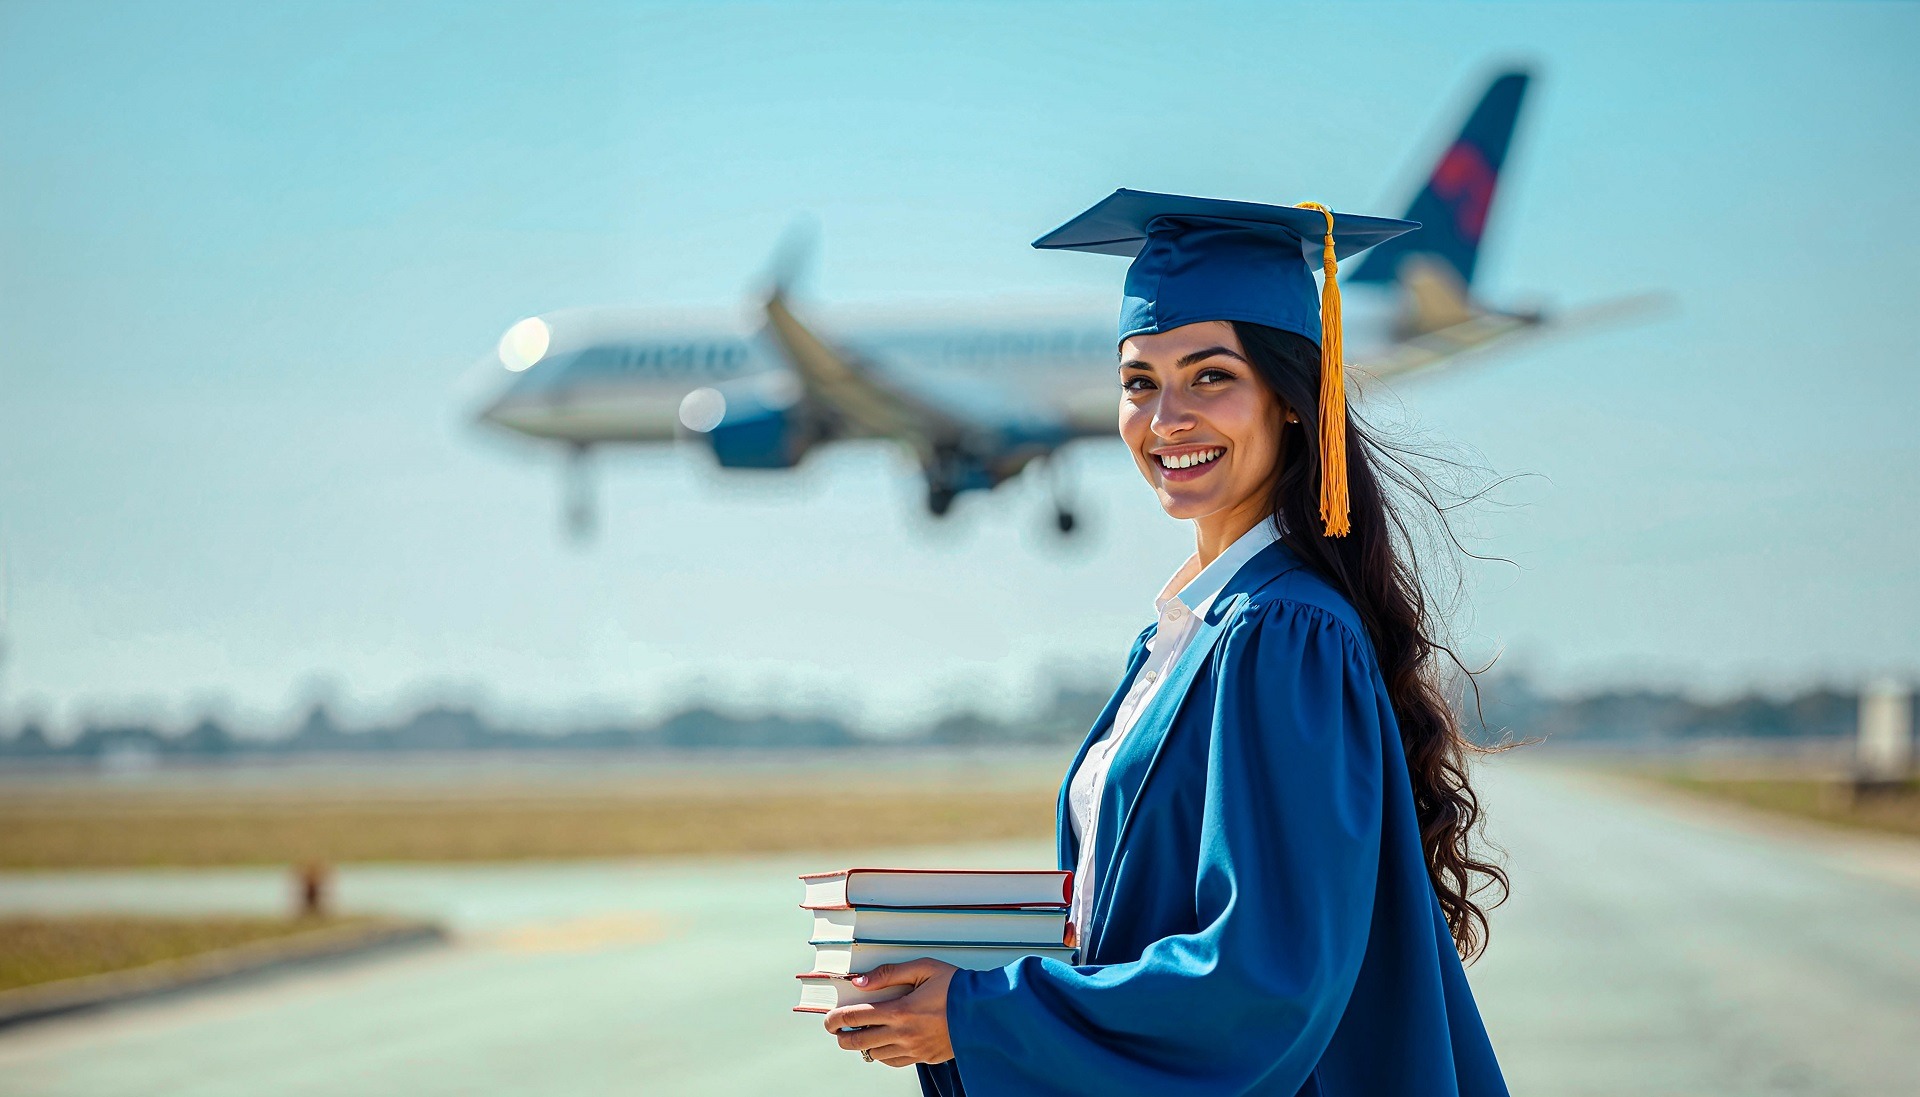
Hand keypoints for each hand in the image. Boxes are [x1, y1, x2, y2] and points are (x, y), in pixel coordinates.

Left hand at [822, 959, 957, 1067]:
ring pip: (875, 1055)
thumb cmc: (955, 986)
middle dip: (842, 1037)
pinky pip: (894, 1062)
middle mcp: (904, 1034)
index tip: (828, 1019)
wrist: (985, 1012)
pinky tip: (884, 1044)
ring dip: (863, 1045)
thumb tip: (860, 981)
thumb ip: (889, 973)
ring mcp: (914, 1050)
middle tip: (838, 1030)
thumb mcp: (923, 968)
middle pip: (859, 1042)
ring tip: (862, 1034)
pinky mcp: (925, 1058)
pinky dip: (883, 1055)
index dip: (835, 1019)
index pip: (856, 1017)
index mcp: (901, 1011)